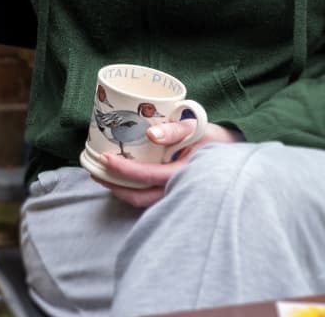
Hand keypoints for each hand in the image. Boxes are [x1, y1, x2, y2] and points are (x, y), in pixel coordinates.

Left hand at [96, 121, 241, 207]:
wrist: (233, 151)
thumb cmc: (213, 137)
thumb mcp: (196, 126)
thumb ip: (175, 129)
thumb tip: (151, 134)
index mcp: (185, 174)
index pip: (147, 177)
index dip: (123, 170)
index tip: (104, 158)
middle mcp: (181, 190)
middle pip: (141, 197)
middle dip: (115, 187)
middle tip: (94, 172)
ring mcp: (179, 195)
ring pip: (145, 201)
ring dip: (122, 191)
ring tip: (102, 176)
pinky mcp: (177, 194)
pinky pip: (152, 198)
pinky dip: (134, 191)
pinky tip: (121, 179)